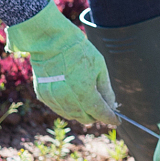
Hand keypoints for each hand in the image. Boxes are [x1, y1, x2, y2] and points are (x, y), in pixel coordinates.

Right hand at [6, 5, 116, 124]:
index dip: (110, 118)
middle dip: (96, 116)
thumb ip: (105, 89)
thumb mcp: (99, 67)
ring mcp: (53, 98)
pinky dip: (68, 107)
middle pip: (85, 118)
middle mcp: (68, 99)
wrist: (50, 40)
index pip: (100, 113)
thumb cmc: (78, 50)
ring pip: (71, 115)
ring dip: (82, 113)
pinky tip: (72, 98)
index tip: (116, 120)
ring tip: (87, 104)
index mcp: (84, 92)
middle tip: (102, 110)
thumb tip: (111, 105)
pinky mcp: (43, 95)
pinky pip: (59, 108)